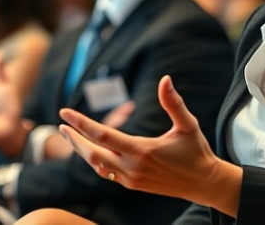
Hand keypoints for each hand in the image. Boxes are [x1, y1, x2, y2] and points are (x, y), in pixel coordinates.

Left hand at [58, 76, 240, 215]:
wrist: (204, 183)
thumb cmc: (196, 151)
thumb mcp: (187, 124)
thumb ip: (173, 103)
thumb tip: (165, 79)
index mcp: (142, 151)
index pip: (103, 135)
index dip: (81, 123)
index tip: (65, 112)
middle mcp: (133, 167)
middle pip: (92, 153)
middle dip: (75, 139)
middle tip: (61, 125)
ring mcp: (131, 179)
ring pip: (97, 166)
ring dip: (82, 151)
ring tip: (71, 136)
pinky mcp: (133, 185)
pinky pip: (107, 173)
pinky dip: (95, 161)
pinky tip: (91, 151)